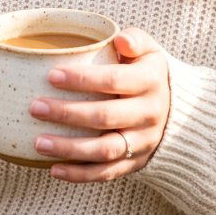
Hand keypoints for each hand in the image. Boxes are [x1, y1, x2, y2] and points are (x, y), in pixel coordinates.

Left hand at [29, 28, 170, 181]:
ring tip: (39, 142)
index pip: (113, 81)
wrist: (179, 111)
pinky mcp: (136, 163)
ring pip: (104, 150)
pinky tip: (53, 169)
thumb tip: (120, 40)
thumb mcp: (150, 50)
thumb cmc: (149, 72)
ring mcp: (142, 142)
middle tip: (36, 108)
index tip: (51, 76)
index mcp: (150, 82)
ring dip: (69, 148)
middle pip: (105, 116)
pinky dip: (80, 175)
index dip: (82, 79)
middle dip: (68, 113)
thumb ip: (135, 39)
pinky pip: (107, 173)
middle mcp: (149, 114)